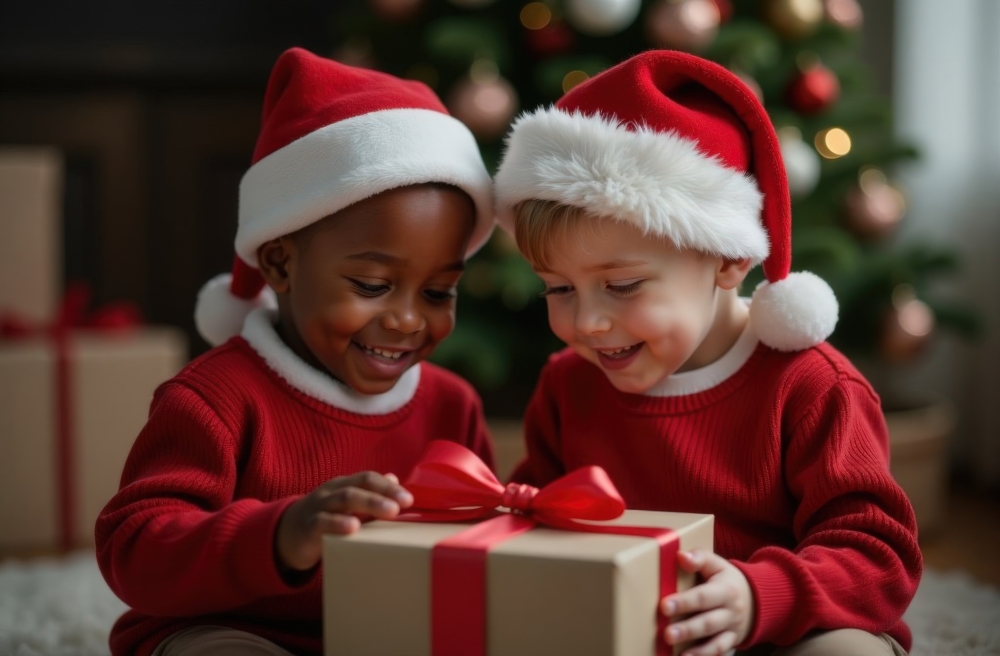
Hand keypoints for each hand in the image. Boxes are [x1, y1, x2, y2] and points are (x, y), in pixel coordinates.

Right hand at [276, 471, 412, 573]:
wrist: (285, 535)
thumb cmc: (323, 518)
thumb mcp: (346, 505)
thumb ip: (369, 494)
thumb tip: (394, 479)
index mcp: (343, 485)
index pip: (368, 478)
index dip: (389, 486)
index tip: (409, 498)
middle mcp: (332, 491)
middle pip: (359, 485)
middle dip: (384, 493)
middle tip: (404, 503)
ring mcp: (319, 507)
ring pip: (344, 499)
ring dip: (369, 504)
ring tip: (389, 512)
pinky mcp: (308, 527)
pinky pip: (323, 522)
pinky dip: (338, 523)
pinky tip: (353, 528)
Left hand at [660, 550, 753, 654]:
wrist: (757, 600)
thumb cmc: (727, 580)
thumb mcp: (718, 564)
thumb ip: (700, 558)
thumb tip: (681, 556)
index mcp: (725, 590)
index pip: (703, 597)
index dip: (684, 602)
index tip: (664, 606)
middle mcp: (730, 612)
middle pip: (708, 622)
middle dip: (688, 629)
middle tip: (667, 634)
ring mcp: (732, 630)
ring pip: (716, 642)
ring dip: (697, 650)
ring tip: (677, 654)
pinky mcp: (731, 643)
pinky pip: (720, 652)